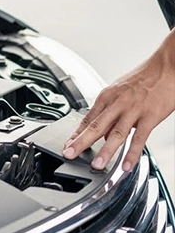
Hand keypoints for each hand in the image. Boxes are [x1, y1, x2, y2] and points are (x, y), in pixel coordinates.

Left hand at [63, 30, 174, 171]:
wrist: (166, 67)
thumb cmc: (144, 78)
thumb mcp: (121, 90)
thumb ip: (111, 111)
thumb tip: (104, 132)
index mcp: (107, 96)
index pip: (87, 118)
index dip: (76, 134)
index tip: (68, 145)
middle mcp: (117, 103)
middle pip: (95, 126)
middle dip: (81, 142)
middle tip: (70, 154)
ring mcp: (133, 110)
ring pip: (115, 134)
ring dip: (105, 151)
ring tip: (97, 165)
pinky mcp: (149, 116)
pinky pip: (139, 139)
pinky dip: (132, 153)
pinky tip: (126, 165)